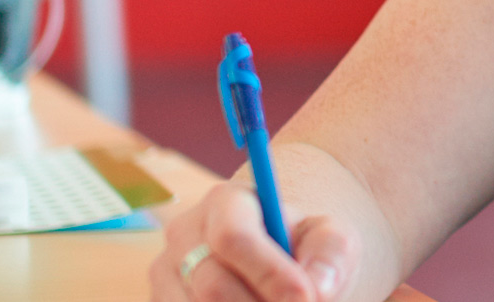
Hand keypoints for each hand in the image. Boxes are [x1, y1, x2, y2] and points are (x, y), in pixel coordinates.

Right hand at [149, 181, 354, 301]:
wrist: (276, 260)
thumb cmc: (302, 245)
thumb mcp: (329, 237)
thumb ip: (331, 253)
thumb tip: (318, 287)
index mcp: (226, 202)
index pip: (233, 237)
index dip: (268, 273)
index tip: (305, 297)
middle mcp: (184, 234)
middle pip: (212, 285)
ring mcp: (165, 272)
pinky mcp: (161, 301)